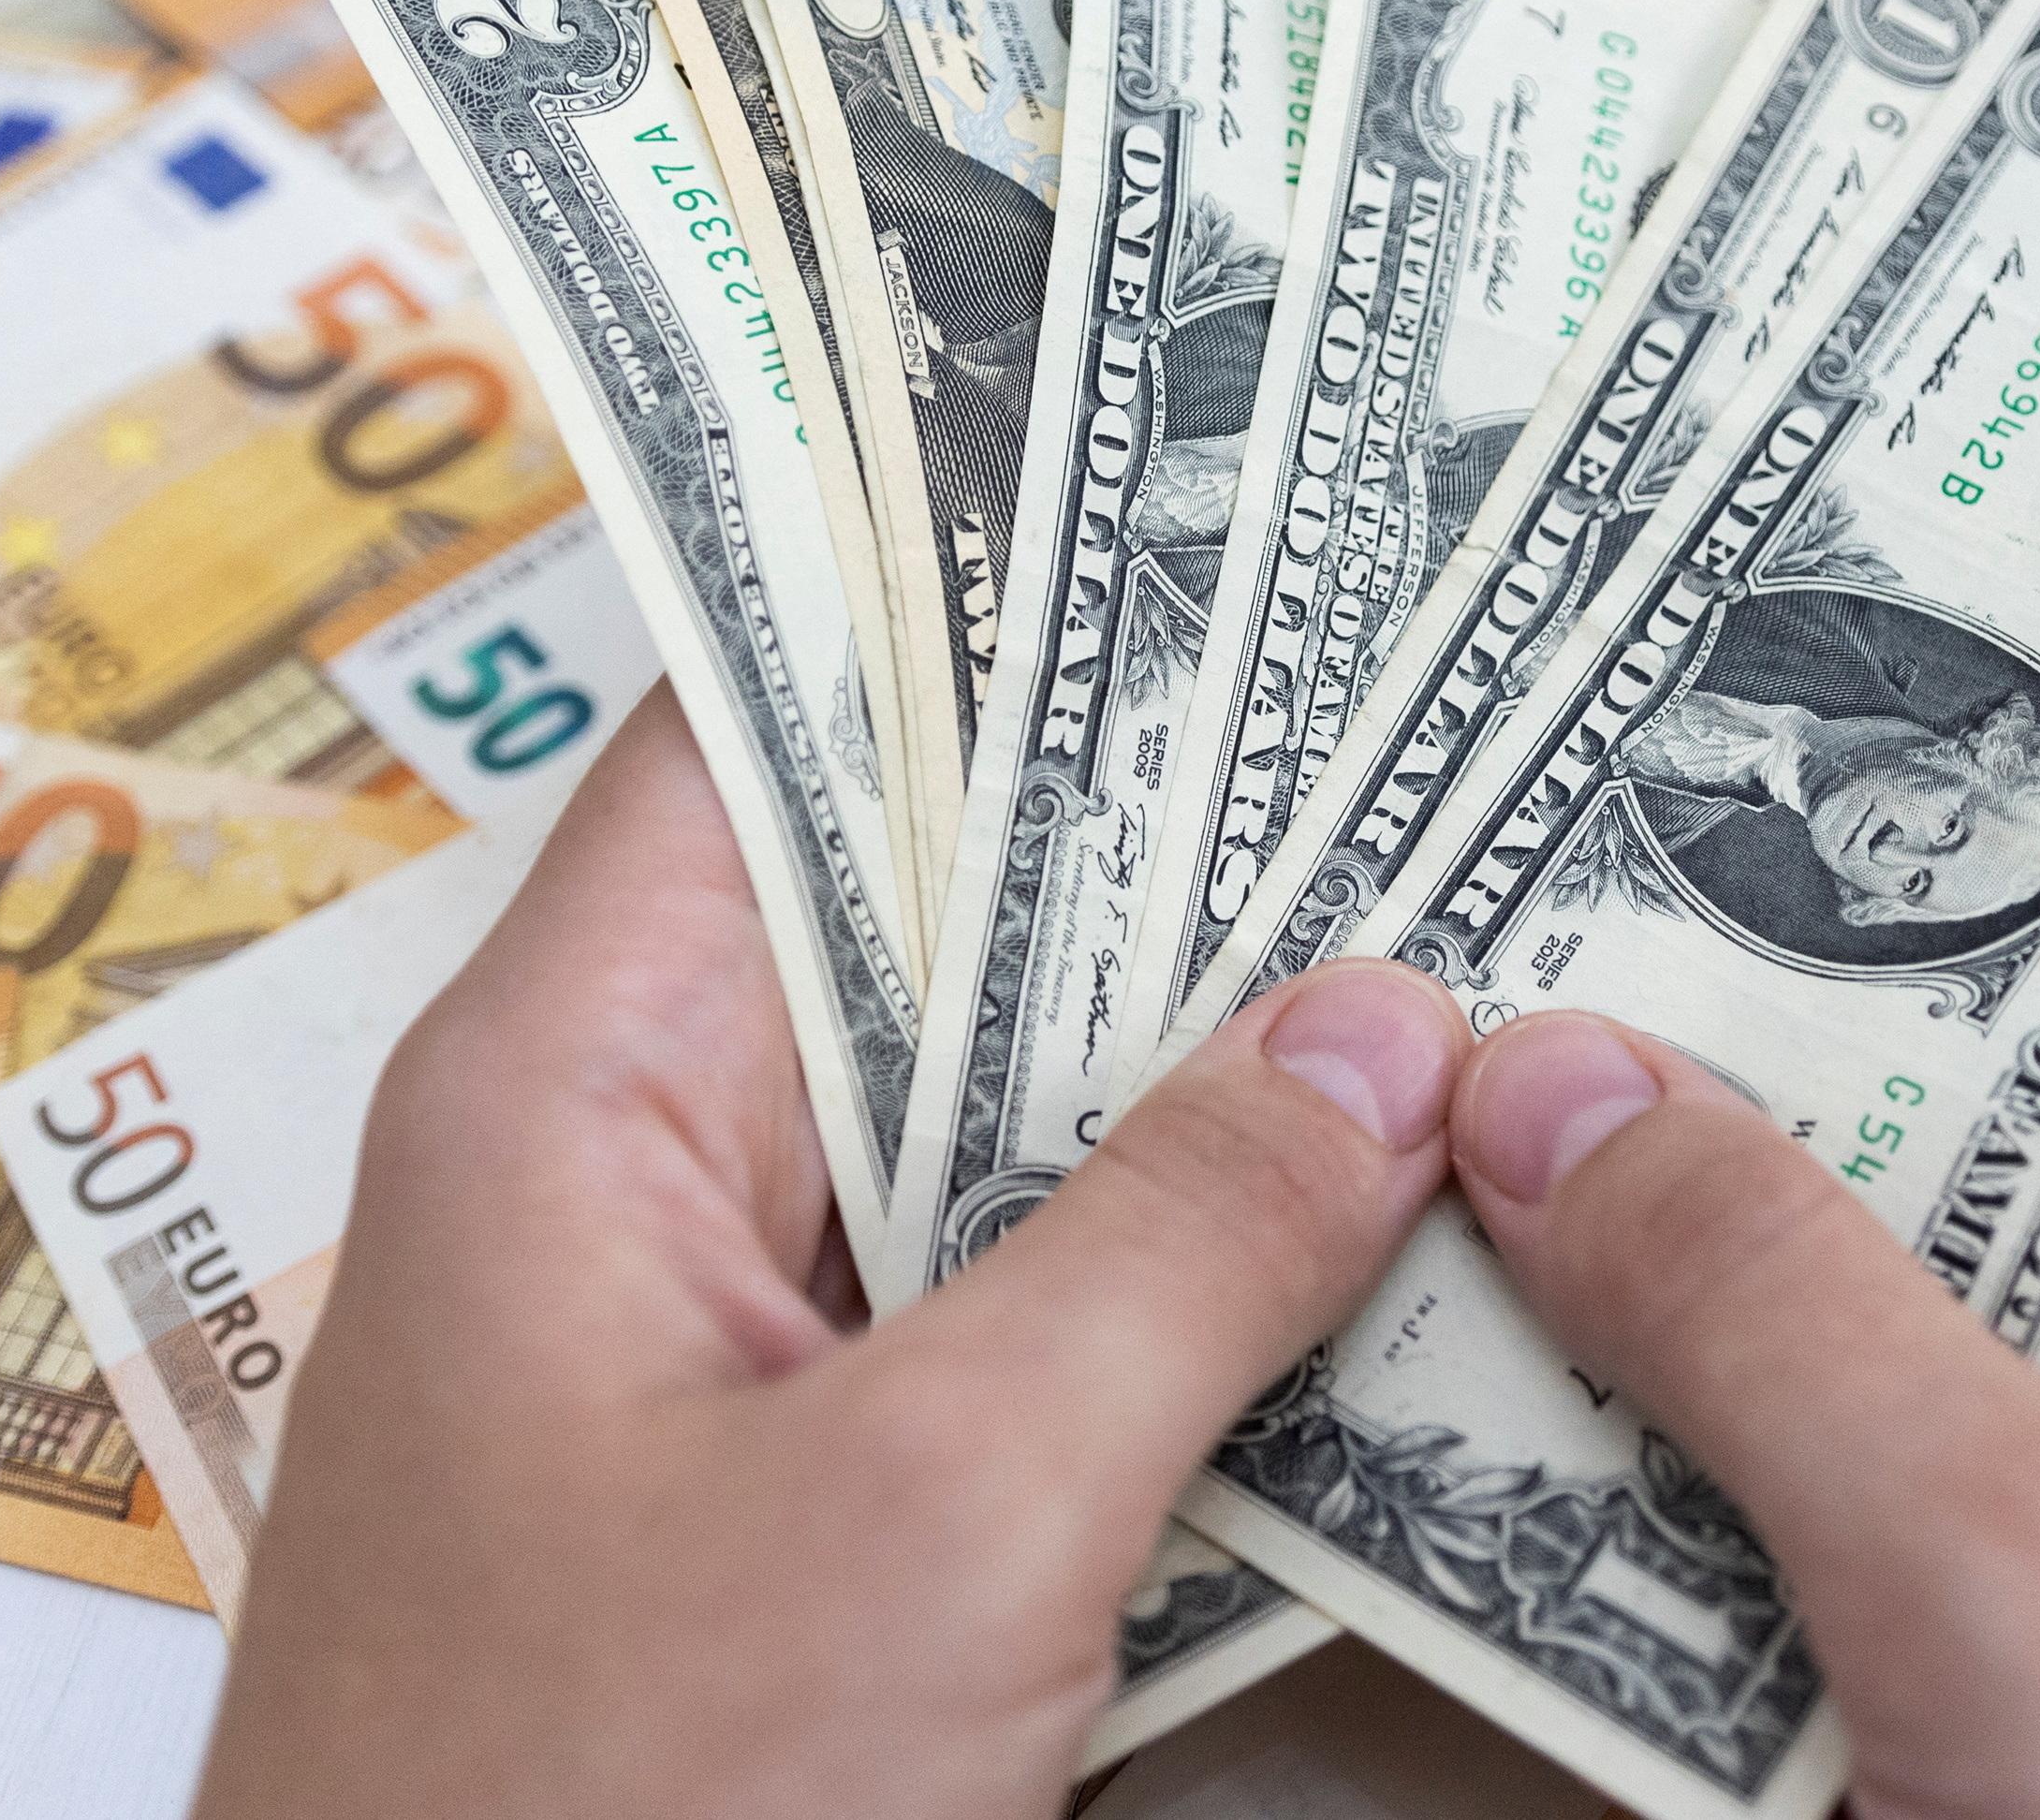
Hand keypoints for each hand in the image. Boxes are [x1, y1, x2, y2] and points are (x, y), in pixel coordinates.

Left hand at [191, 686, 1469, 1818]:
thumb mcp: (941, 1514)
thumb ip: (1175, 1248)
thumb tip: (1387, 1025)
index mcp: (573, 1088)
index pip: (772, 737)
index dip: (979, 611)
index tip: (1223, 525)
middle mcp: (630, 1179)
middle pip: (907, 931)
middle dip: (1164, 856)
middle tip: (1446, 732)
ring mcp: (716, 1354)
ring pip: (975, 1134)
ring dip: (1190, 1078)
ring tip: (1467, 944)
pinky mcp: (798, 1505)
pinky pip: (998, 1316)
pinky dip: (1165, 1272)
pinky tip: (1373, 1236)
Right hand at [1443, 1001, 2039, 1819]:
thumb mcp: (2027, 1591)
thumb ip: (1772, 1312)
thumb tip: (1549, 1080)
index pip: (2030, 975)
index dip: (1772, 935)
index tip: (1506, 888)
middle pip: (1934, 1171)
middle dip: (1677, 1161)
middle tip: (1390, 1101)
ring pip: (1881, 1371)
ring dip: (1667, 1358)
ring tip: (1399, 1281)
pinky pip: (1889, 1545)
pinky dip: (1723, 1530)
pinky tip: (1524, 1508)